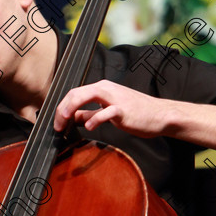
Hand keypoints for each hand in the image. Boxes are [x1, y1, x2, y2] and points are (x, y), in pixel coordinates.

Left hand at [54, 80, 170, 138]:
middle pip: (76, 93)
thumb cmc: (135, 114)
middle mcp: (106, 89)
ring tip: (64, 122)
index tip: (56, 123)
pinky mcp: (123, 109)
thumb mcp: (108, 112)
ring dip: (71, 108)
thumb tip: (73, 118)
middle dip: (61, 109)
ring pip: (86, 95)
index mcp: (101, 88)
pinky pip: (105, 112)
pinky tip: (89, 127)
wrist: (160, 115)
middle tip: (56, 126)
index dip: (61, 107)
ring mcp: (115, 98)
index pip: (74, 93)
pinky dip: (95, 119)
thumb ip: (89, 114)